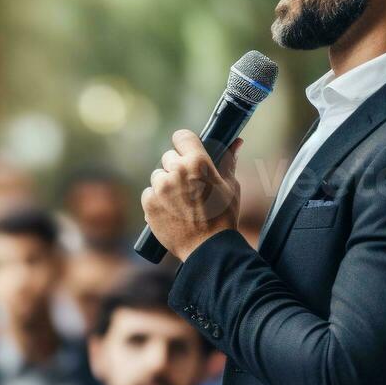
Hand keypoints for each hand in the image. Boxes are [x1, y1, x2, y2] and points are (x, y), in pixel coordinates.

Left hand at [140, 131, 241, 261]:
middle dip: (176, 168)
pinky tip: (170, 211)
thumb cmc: (224, 217)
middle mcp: (176, 171)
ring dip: (165, 185)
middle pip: (168, 158)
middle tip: (189, 186)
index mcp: (198, 163)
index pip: (182, 136)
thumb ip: (228, 161)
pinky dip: (156, 201)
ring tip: (180, 202)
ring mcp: (160, 187)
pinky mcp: (149, 203)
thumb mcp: (231, 187)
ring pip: (158, 176)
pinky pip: (149, 194)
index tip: (186, 152)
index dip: (184, 144)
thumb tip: (236, 142)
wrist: (208, 248)